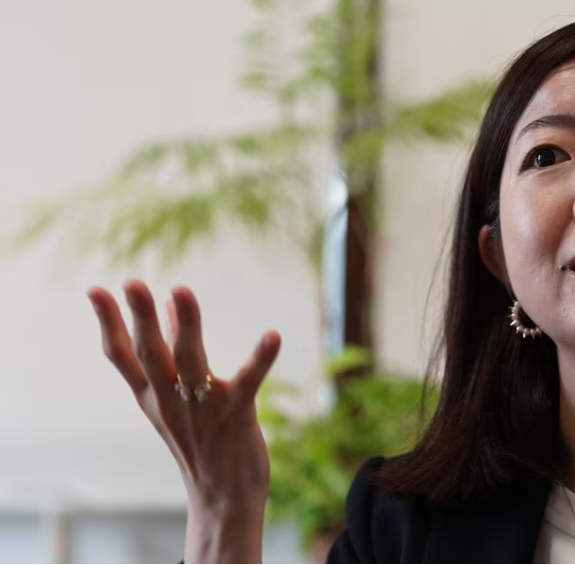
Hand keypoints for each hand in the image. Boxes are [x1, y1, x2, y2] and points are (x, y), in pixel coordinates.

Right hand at [87, 280, 279, 561]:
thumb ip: (172, 354)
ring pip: (190, 361)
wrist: (223, 499)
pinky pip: (248, 381)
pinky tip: (273, 335)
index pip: (121, 356)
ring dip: (186, 325)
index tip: (95, 289)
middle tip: (131, 282)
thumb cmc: (201, 442)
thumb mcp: (175, 401)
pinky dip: (260, 358)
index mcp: (153, 397)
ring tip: (181, 290)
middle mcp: (171, 400)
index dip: (107, 323)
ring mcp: (202, 408)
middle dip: (140, 317)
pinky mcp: (236, 414)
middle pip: (151, 353)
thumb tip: (169, 305)